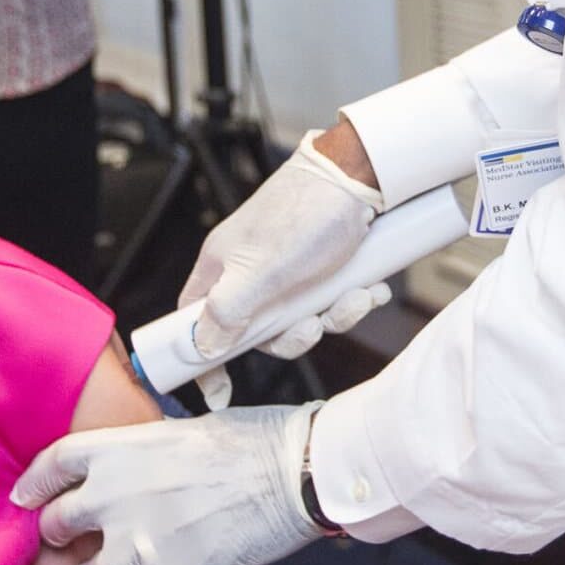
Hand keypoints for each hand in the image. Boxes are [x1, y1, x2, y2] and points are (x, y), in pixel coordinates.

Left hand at [13, 403, 321, 564]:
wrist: (296, 473)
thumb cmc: (254, 439)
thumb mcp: (186, 428)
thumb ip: (148, 448)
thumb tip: (141, 459)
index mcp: (121, 448)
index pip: (53, 465)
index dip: (34, 484)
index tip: (27, 497)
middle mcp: (118, 495)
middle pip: (56, 525)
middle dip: (59, 536)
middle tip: (70, 543)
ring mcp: (142, 541)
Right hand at [180, 129, 386, 366]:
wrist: (360, 173)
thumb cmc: (307, 213)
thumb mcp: (262, 270)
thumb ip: (228, 310)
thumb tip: (205, 346)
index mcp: (222, 269)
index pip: (195, 321)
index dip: (202, 357)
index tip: (218, 391)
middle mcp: (250, 271)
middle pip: (258, 331)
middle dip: (292, 336)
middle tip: (312, 326)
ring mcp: (287, 270)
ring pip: (301, 318)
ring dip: (333, 316)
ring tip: (355, 296)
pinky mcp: (321, 267)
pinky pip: (329, 301)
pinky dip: (351, 300)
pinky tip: (369, 288)